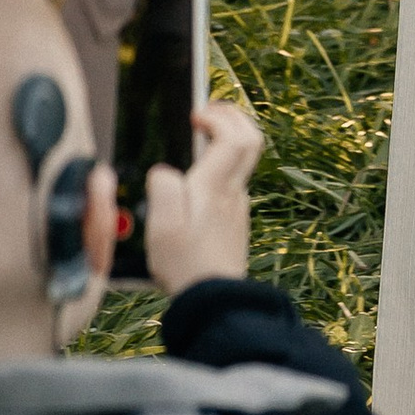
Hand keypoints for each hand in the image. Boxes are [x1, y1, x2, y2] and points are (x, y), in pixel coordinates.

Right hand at [144, 96, 263, 294]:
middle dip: (233, 116)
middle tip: (208, 112)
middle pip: (251, 139)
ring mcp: (238, 207)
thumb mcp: (162, 224)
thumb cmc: (185, 264)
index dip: (219, 115)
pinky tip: (199, 178)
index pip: (235, 135)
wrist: (213, 301)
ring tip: (199, 139)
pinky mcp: (234, 222)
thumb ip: (163, 186)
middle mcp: (233, 192)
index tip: (196, 116)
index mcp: (215, 187)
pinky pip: (234, 181)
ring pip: (244, 160)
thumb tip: (165, 170)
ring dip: (228, 139)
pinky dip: (221, 166)